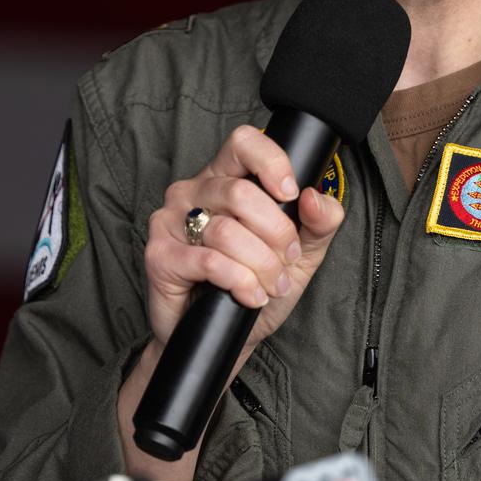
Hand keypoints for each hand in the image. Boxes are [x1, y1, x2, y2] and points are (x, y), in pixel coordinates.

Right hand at [142, 124, 344, 355]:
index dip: (271, 162)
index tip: (292, 193)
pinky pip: (208, 261)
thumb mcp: (304, 252)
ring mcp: (170, 220)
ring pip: (227, 230)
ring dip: (261, 264)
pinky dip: (239, 281)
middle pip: (241, 193)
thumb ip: (320, 221)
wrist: (227, 337)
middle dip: (277, 233)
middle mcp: (194, 190)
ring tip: (271, 284)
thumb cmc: (260, 284)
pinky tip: (250, 295)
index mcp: (226, 177)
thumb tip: (315, 197)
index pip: (244, 143)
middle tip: (288, 260)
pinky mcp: (159, 255)